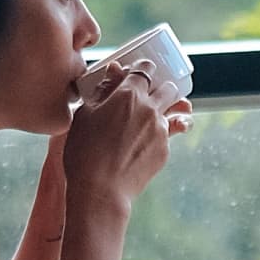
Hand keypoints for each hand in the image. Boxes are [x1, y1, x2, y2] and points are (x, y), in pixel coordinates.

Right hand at [60, 57, 184, 209]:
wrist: (100, 191)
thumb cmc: (84, 152)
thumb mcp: (85, 115)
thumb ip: (103, 90)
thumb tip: (114, 71)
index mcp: (128, 95)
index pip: (145, 69)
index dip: (141, 70)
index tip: (137, 75)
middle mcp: (150, 109)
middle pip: (168, 88)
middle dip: (161, 88)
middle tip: (148, 96)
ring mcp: (160, 130)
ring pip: (174, 111)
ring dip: (164, 111)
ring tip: (150, 120)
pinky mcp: (165, 150)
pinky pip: (167, 134)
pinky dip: (159, 134)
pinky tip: (142, 142)